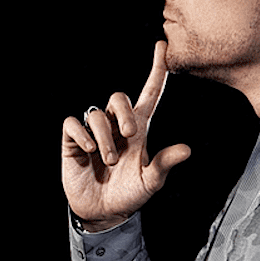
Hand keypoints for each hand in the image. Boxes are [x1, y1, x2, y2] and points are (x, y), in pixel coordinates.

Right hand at [61, 41, 190, 230]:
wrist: (105, 213)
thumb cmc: (130, 194)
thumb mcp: (151, 182)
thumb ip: (165, 164)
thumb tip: (186, 150)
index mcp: (139, 128)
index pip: (150, 93)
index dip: (157, 70)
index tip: (162, 46)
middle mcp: (116, 125)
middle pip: (118, 97)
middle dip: (124, 113)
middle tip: (130, 136)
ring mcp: (94, 132)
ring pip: (96, 113)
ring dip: (105, 137)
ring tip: (108, 160)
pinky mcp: (74, 142)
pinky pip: (73, 123)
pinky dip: (83, 135)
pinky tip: (90, 151)